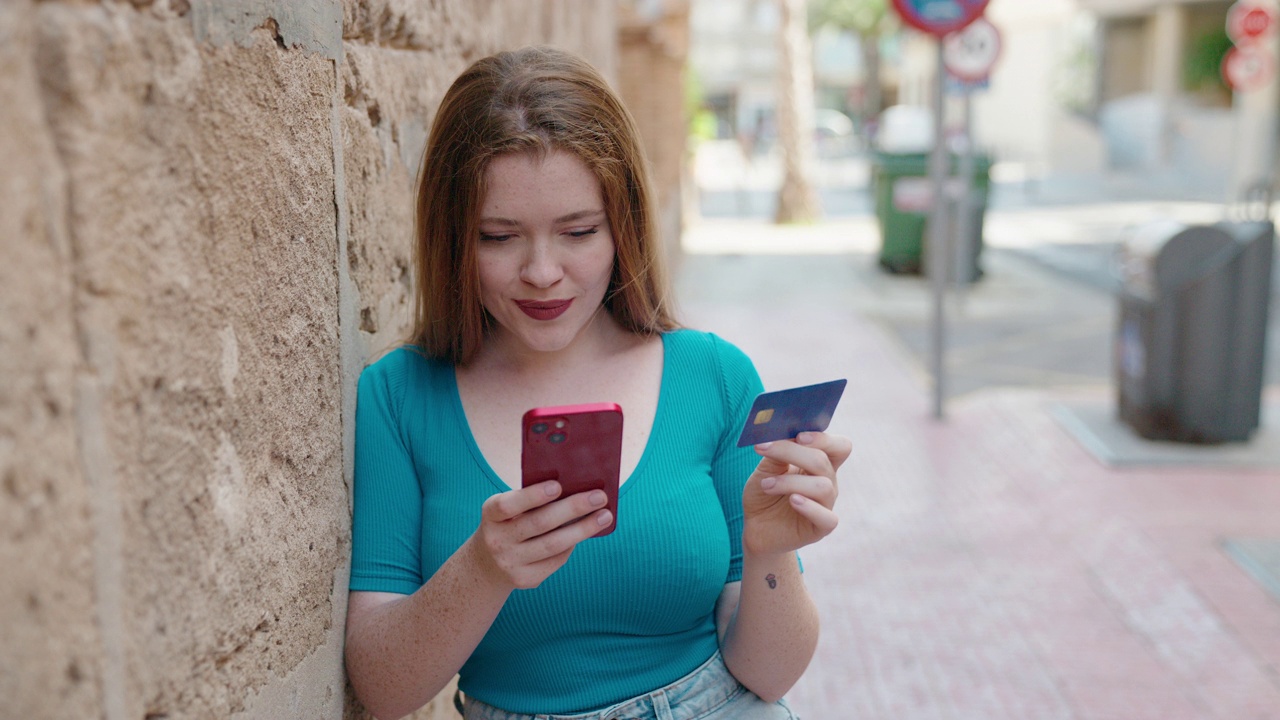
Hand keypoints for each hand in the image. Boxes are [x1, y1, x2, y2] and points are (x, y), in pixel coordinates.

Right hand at [467, 481, 611, 589]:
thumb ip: (531, 499)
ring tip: (604, 516)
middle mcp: (497, 540)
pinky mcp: (524, 579)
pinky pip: (556, 560)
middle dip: (573, 508)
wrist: (486, 564)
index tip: (558, 485)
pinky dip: (572, 545)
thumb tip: (576, 487)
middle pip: (539, 524)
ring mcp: (510, 563)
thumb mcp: (508, 508)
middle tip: (600, 497)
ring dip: (583, 529)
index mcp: (491, 515)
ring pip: (553, 545)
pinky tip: (584, 533)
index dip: (533, 496)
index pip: (509, 505)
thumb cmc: (508, 523)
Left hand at [741, 431, 849, 555]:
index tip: (798, 435)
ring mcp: (826, 505)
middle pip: (823, 461)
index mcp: (819, 464)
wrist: (755, 527)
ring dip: (789, 482)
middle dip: (792, 452)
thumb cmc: (764, 494)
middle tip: (764, 449)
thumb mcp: (766, 468)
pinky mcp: (821, 528)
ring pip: (822, 486)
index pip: (839, 446)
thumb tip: (782, 434)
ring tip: (766, 485)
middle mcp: (827, 482)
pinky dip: (809, 506)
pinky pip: (827, 517)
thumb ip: (776, 452)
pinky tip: (792, 501)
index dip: (823, 438)